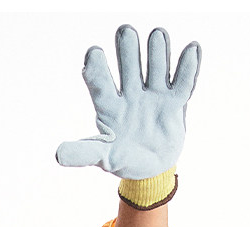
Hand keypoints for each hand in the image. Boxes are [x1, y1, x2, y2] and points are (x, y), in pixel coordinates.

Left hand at [56, 26, 199, 180]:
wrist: (151, 171)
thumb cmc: (122, 160)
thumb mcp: (102, 157)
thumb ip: (82, 152)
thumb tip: (57, 154)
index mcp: (109, 104)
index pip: (99, 80)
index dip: (96, 67)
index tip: (94, 53)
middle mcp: (130, 92)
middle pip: (129, 63)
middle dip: (127, 48)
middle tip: (125, 33)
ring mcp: (153, 94)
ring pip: (155, 65)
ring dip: (156, 51)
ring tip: (156, 36)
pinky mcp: (174, 102)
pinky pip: (182, 82)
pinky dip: (188, 66)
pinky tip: (192, 48)